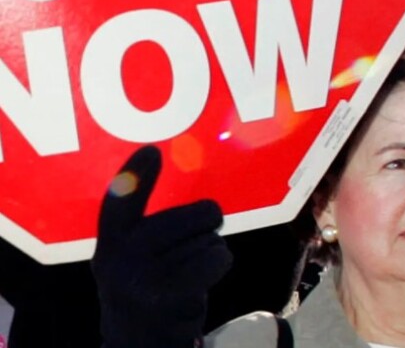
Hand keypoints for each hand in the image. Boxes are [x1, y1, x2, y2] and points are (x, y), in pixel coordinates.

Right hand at [92, 146, 232, 347]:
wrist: (141, 342)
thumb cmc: (149, 288)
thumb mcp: (133, 258)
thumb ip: (147, 226)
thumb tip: (183, 182)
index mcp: (110, 245)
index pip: (118, 204)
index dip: (134, 175)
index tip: (151, 150)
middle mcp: (120, 259)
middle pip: (188, 216)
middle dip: (204, 223)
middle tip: (193, 244)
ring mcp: (142, 278)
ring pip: (207, 238)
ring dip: (209, 251)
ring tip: (189, 272)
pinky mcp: (168, 294)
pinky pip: (216, 257)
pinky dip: (220, 263)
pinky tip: (203, 280)